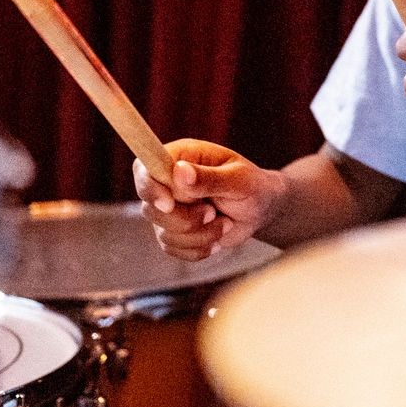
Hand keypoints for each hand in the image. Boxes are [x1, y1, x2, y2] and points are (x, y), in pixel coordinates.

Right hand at [132, 139, 286, 260]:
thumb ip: (209, 178)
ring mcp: (169, 209)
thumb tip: (180, 172)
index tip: (170, 204)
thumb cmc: (253, 186)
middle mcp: (168, 182)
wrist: (261, 210)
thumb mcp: (239, 180)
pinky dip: (199, 248)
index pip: (144, 168)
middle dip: (184, 219)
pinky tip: (216, 237)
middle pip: (150, 207)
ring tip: (223, 222)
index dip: (150, 188)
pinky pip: (173, 249)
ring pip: (163, 232)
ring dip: (199, 235)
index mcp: (180, 158)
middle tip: (213, 212)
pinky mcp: (174, 232)